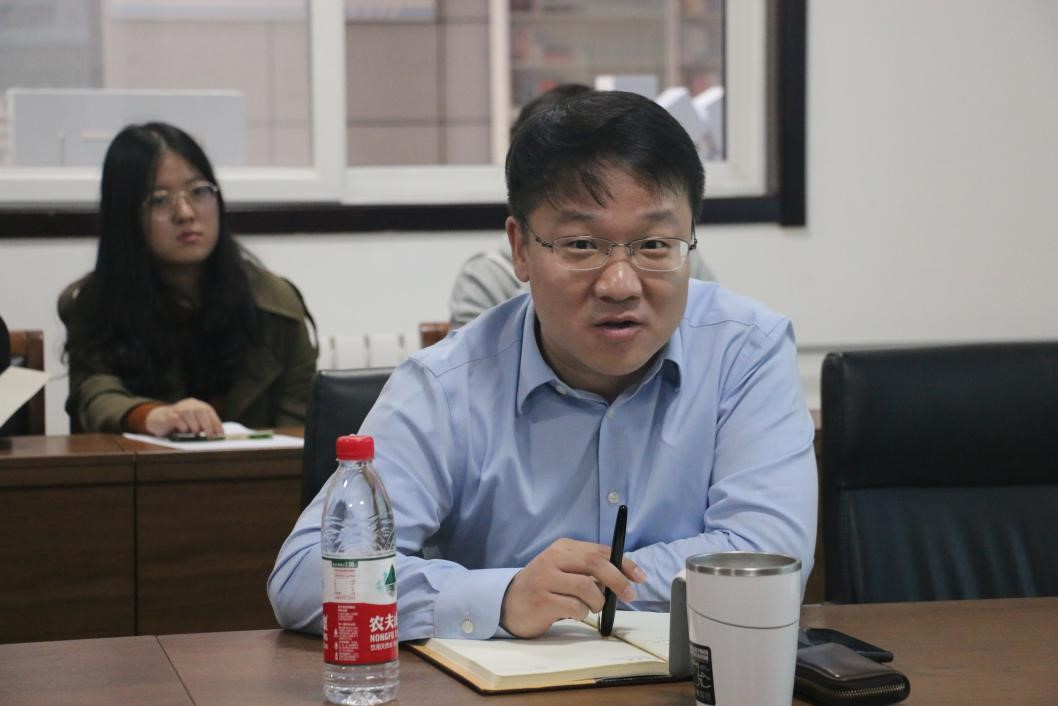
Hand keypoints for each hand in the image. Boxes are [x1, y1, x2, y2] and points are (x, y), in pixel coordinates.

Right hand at [144, 398, 223, 437]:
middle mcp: (188, 404)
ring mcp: (178, 408)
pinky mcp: (169, 415)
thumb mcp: (193, 422)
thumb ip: (204, 425)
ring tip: (193, 433)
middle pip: (201, 412)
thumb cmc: (180, 424)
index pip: (208, 411)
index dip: (215, 422)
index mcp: (196, 404)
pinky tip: (182, 430)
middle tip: (211, 436)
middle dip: (208, 425)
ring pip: (191, 417)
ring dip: (195, 428)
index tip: (221, 433)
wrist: (159, 420)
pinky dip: (183, 428)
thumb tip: (217, 435)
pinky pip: (179, 421)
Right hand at [499, 538, 645, 637]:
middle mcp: (553, 558)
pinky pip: (574, 607)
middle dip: (618, 580)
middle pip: (595, 563)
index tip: (640, 577)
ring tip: (591, 608)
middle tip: (630, 596)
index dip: (624, 563)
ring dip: (598, 602)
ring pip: (587, 587)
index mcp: (564, 547)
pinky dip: (582, 613)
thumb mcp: (566, 570)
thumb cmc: (546, 587)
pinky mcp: (541, 600)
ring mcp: (545, 578)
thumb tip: (625, 579)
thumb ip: (590, 571)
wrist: (509, 603)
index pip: (600, 550)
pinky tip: (575, 614)